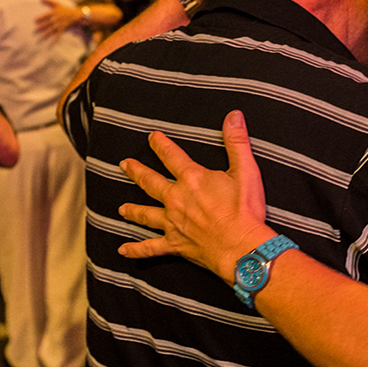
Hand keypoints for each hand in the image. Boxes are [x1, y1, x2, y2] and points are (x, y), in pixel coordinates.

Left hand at [36, 0, 82, 39]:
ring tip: (41, 37)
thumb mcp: (57, 4)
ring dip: (46, 34)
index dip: (40, 17)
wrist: (75, 14)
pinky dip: (55, 39)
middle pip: (47, 23)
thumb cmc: (65, 9)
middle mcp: (56, 19)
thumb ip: (49, 1)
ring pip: (51, 29)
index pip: (46, 15)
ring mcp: (59, 24)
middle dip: (41, 27)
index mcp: (53, 12)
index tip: (34, 20)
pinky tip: (52, 43)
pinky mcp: (62, 28)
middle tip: (35, 31)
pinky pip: (58, 34)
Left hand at [118, 110, 274, 282]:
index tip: (152, 137)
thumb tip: (234, 116)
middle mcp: (177, 199)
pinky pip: (151, 247)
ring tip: (122, 208)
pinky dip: (137, 250)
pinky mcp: (175, 244)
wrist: (241, 246)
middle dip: (137, 172)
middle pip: (151, 182)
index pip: (172, 156)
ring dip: (133, 210)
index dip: (161, 145)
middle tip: (124, 164)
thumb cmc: (244, 211)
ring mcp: (173, 223)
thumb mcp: (246, 171)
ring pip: (146, 214)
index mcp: (192, 179)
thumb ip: (237, 142)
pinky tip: (123, 250)